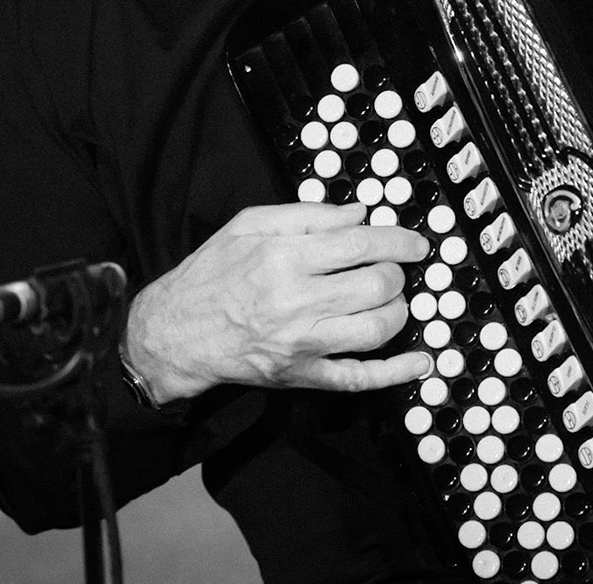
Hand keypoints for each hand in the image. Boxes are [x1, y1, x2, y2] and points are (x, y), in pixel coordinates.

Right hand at [121, 202, 433, 403]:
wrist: (173, 333)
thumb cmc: (211, 275)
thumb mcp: (248, 225)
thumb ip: (307, 215)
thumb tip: (358, 215)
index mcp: (284, 258)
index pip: (362, 245)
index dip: (399, 241)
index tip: (415, 243)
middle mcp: (297, 302)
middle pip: (377, 284)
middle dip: (397, 273)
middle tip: (392, 268)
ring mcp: (302, 344)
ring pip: (377, 328)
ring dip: (398, 310)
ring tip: (391, 299)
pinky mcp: (302, 375)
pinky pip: (358, 378)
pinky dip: (394, 373)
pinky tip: (419, 363)